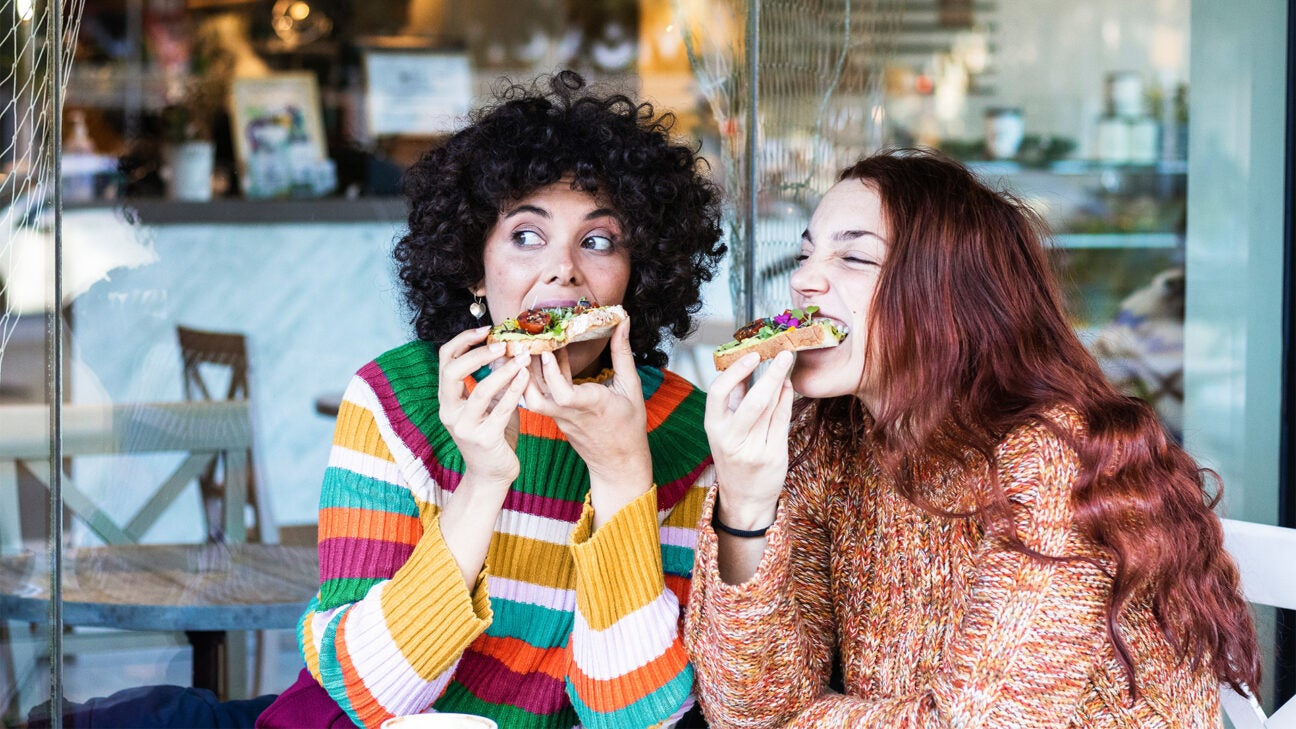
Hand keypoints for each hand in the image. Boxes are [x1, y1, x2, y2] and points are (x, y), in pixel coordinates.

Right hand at [438, 327, 529, 487]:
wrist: (493, 475)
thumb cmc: (493, 436)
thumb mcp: (489, 404)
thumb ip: (492, 380)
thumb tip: (505, 349)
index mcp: (447, 399)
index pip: (445, 360)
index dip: (463, 340)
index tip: (486, 330)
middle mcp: (449, 412)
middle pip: (452, 371)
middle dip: (478, 353)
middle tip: (503, 344)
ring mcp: (464, 427)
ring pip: (479, 391)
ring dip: (502, 371)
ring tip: (522, 357)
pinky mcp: (483, 439)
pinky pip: (500, 410)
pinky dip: (514, 390)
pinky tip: (526, 376)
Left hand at [524, 319, 652, 525]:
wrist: (618, 462)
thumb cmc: (628, 426)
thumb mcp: (631, 387)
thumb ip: (623, 354)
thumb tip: (622, 322)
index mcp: (591, 406)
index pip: (564, 395)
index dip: (553, 373)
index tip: (548, 352)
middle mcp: (570, 413)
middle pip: (535, 398)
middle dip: (524, 372)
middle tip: (523, 342)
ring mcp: (559, 418)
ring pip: (531, 399)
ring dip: (525, 374)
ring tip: (528, 346)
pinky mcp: (555, 419)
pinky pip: (540, 398)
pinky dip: (537, 378)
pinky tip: (544, 357)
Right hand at [704, 350, 794, 529]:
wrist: (745, 498)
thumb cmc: (734, 457)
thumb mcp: (723, 429)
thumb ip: (734, 399)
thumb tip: (744, 365)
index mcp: (714, 429)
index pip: (718, 393)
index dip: (736, 371)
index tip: (753, 355)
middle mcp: (732, 440)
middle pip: (755, 401)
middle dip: (772, 373)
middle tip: (785, 353)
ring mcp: (755, 449)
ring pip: (772, 408)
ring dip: (782, 382)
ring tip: (786, 365)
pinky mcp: (774, 456)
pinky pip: (783, 420)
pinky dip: (786, 399)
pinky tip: (788, 386)